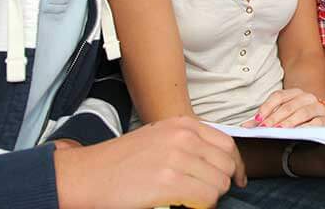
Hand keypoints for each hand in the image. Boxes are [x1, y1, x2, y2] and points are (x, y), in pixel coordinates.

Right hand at [55, 116, 245, 208]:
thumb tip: (217, 162)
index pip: (227, 144)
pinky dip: (202, 205)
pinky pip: (207, 197)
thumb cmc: (121, 161)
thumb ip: (188, 143)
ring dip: (210, 196)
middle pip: (227, 164)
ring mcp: (177, 157)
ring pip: (219, 183)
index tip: (236, 179)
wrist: (87, 174)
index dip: (235, 165)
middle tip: (206, 194)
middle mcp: (184, 137)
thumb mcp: (160, 138)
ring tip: (191, 199)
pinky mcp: (169, 181)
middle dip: (222, 183)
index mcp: (183, 124)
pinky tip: (186, 204)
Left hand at [240, 88, 324, 127]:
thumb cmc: (297, 116)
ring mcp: (317, 107)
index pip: (278, 96)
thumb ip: (264, 119)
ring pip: (301, 112)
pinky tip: (296, 134)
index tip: (257, 121)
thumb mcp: (282, 113)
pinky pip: (314, 124)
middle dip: (275, 118)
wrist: (320, 115)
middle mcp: (307, 97)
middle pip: (288, 106)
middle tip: (264, 129)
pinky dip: (304, 128)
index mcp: (294, 92)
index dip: (266, 108)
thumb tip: (245, 127)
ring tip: (279, 131)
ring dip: (289, 122)